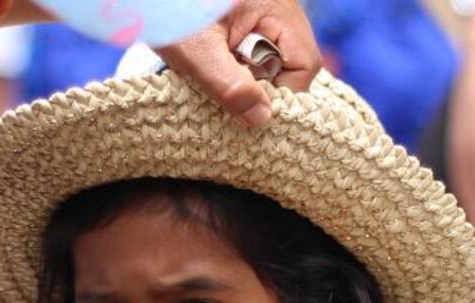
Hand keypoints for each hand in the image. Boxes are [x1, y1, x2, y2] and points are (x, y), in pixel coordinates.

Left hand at [157, 0, 321, 127]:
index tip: (250, 107)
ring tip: (215, 75)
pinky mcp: (243, 19)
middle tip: (228, 91)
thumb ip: (231, 86)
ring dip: (246, 78)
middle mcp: (278, 8)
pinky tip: (212, 67)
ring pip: (270, 60)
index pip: (304, 65)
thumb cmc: (170, 10)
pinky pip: (252, 52)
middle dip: (262, 86)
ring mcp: (262, 13)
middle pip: (290, 64)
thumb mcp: (198, 52)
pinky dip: (235, 66)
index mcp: (278, 8)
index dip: (282, 94)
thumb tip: (262, 119)